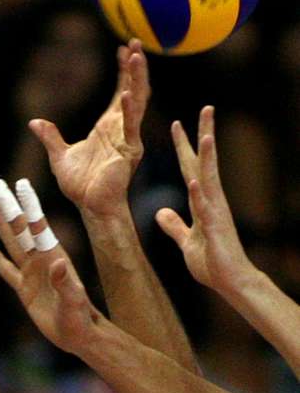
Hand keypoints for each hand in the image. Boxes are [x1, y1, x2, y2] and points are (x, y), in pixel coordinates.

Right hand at [0, 181, 101, 354]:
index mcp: (53, 256)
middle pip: (19, 229)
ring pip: (11, 243)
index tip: (20, 185)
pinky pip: (7, 270)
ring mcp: (31, 273)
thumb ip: (64, 282)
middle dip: (8, 207)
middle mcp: (40, 259)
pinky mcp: (24, 289)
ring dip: (0, 226)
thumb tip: (56, 263)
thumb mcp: (74, 300)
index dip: (28, 205)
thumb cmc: (81, 318)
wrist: (79, 335)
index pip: (37, 225)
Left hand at [30, 39, 148, 216]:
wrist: (89, 206)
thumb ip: (50, 136)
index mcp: (108, 127)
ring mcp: (127, 138)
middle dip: (136, 66)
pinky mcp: (129, 151)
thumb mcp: (59, 155)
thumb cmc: (79, 184)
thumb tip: (35, 121)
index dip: (123, 71)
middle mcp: (121, 128)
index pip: (120, 92)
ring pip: (137, 102)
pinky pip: (130, 127)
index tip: (125, 50)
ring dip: (137, 79)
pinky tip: (127, 93)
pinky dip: (129, 110)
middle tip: (137, 42)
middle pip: (133, 90)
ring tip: (137, 56)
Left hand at [155, 106, 256, 293]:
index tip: (177, 124)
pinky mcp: (215, 229)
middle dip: (203, 135)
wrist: (230, 284)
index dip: (183, 146)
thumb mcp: (185, 240)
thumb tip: (161, 212)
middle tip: (205, 108)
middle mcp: (211, 200)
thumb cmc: (211, 262)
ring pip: (210, 178)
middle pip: (204, 162)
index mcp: (201, 201)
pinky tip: (194, 179)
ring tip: (205, 133)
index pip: (190, 166)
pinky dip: (200, 193)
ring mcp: (215, 212)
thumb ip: (174, 225)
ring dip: (207, 157)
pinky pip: (206, 208)